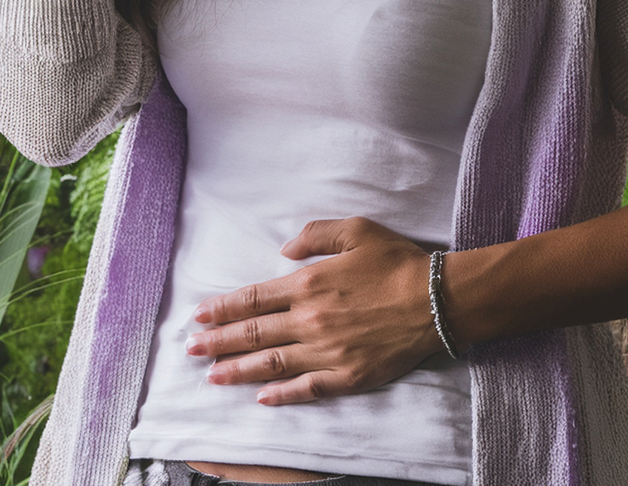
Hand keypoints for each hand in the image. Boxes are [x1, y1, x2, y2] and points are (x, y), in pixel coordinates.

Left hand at [185, 217, 445, 404]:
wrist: (436, 300)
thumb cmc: (396, 261)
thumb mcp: (355, 229)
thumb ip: (314, 236)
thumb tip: (284, 253)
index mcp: (308, 283)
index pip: (254, 299)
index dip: (224, 308)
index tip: (200, 317)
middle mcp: (310, 320)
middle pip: (255, 333)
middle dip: (219, 342)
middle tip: (191, 350)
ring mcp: (327, 352)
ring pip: (272, 363)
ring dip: (239, 370)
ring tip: (213, 376)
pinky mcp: (347, 376)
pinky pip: (306, 388)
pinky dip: (282, 395)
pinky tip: (262, 398)